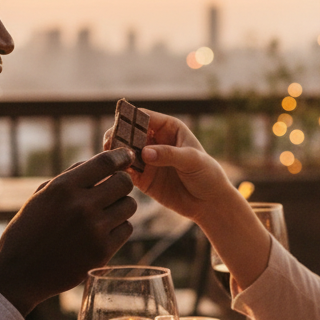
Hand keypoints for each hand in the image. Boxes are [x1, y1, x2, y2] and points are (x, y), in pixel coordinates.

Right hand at [0, 149, 136, 315]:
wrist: (19, 273)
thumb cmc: (28, 230)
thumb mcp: (42, 196)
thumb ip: (71, 177)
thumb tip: (103, 163)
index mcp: (63, 188)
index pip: (105, 162)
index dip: (120, 156)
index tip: (126, 157)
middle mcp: (81, 206)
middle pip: (124, 182)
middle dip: (122, 183)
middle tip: (115, 189)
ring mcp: (94, 230)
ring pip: (129, 206)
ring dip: (121, 206)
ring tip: (106, 212)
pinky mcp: (102, 252)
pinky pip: (126, 229)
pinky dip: (118, 229)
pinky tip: (103, 232)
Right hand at [104, 110, 239, 224]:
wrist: (210, 203)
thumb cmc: (207, 175)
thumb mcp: (192, 160)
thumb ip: (169, 155)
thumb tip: (144, 153)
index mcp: (168, 128)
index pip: (144, 117)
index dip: (130, 119)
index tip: (120, 127)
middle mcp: (155, 141)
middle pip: (129, 133)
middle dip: (118, 136)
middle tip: (110, 144)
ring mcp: (147, 160)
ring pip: (124, 152)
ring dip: (116, 155)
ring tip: (113, 161)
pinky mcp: (142, 179)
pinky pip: (126, 172)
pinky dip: (119, 172)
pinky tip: (117, 175)